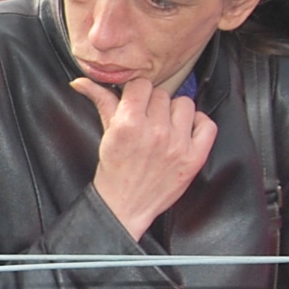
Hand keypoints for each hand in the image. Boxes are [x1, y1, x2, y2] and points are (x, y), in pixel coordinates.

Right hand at [73, 75, 217, 241]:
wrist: (125, 206)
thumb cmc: (115, 171)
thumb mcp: (106, 135)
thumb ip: (101, 102)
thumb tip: (81, 82)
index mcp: (129, 124)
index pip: (142, 85)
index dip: (137, 94)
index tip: (135, 104)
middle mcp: (155, 132)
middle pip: (162, 94)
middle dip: (153, 106)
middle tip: (146, 122)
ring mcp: (177, 145)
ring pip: (185, 104)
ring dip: (174, 113)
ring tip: (164, 128)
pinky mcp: (194, 157)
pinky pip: (207, 124)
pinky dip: (198, 125)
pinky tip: (184, 133)